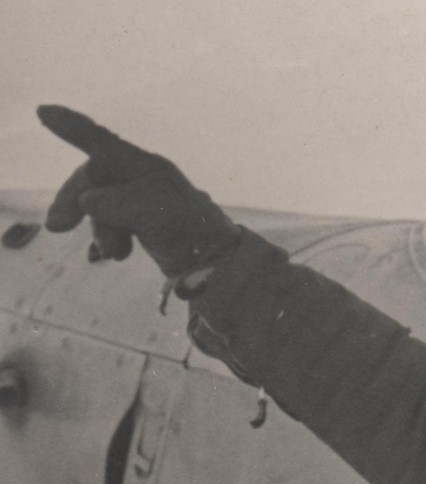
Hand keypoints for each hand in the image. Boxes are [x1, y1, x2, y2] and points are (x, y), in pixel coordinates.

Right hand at [37, 105, 239, 276]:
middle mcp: (144, 178)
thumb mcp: (158, 217)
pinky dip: (109, 238)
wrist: (221, 268)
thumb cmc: (195, 237)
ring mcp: (143, 201)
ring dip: (100, 229)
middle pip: (93, 178)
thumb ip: (121, 204)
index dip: (73, 129)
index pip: (104, 143)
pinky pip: (112, 223)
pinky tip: (119, 255)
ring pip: (100, 205)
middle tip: (56, 227)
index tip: (44, 112)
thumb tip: (89, 200)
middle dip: (74, 201)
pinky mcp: (144, 223)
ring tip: (117, 255)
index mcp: (148, 168)